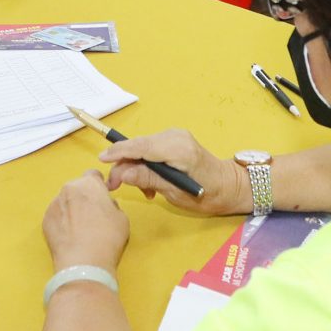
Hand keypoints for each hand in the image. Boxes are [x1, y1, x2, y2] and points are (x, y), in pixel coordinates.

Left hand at [42, 172, 130, 272]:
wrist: (84, 262)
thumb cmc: (108, 237)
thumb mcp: (121, 217)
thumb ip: (111, 205)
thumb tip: (104, 206)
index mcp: (89, 184)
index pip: (93, 175)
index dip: (99, 186)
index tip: (102, 197)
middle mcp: (68, 188)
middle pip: (77, 188)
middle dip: (84, 197)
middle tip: (92, 215)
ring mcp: (54, 204)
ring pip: (65, 202)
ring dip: (72, 209)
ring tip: (80, 229)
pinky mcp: (45, 220)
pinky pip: (56, 216)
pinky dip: (62, 222)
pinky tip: (70, 236)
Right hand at [100, 130, 245, 215]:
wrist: (228, 186)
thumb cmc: (207, 194)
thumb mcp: (175, 193)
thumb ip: (148, 179)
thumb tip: (122, 173)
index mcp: (179, 149)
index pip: (141, 147)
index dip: (119, 152)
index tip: (102, 159)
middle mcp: (176, 137)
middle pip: (138, 146)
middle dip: (123, 164)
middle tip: (114, 186)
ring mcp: (175, 136)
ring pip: (141, 148)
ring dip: (135, 167)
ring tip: (143, 191)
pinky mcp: (174, 139)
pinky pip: (150, 149)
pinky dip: (145, 164)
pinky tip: (151, 183)